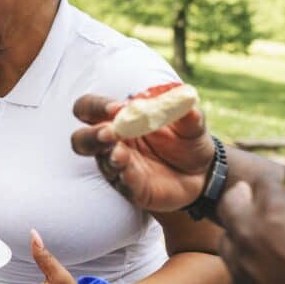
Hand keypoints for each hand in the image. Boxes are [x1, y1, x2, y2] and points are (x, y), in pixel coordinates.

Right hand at [71, 94, 214, 211]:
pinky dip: (125, 177)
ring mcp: (119, 167)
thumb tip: (185, 95)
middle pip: (81, 139)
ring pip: (100, 162)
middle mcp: (112, 143)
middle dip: (92, 135)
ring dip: (108, 156)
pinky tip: (131, 172)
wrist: (202, 173)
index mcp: (118, 119)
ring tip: (120, 153)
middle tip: (109, 132)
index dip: (96, 106)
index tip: (117, 107)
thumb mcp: (192, 123)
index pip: (89, 108)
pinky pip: (121, 184)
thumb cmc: (187, 141)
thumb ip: (186, 110)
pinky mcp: (132, 188)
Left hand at [217, 176, 284, 283]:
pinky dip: (246, 270)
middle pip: (230, 203)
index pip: (262, 182)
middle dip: (245, 200)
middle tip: (266, 209)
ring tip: (268, 245)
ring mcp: (241, 269)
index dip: (277, 186)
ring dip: (241, 236)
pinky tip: (271, 277)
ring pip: (227, 241)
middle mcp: (249, 235)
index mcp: (277, 209)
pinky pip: (235, 275)